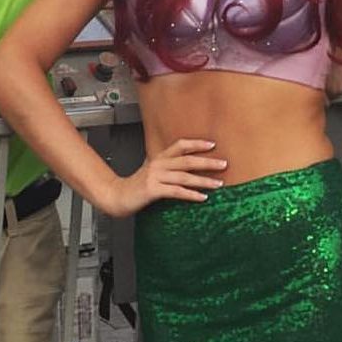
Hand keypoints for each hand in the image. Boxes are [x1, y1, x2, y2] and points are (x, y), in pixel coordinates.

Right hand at [96, 138, 226, 217]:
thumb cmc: (137, 186)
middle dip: (207, 162)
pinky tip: (202, 197)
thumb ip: (167, 167)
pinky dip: (191, 194)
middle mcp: (158, 164)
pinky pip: (176, 191)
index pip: (180, 145)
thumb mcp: (152, 171)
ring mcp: (155, 177)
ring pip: (184, 176)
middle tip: (224, 164)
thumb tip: (188, 168)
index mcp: (159, 158)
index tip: (212, 145)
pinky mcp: (153, 190)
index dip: (196, 144)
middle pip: (187, 160)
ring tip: (219, 184)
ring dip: (204, 180)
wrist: (117, 196)